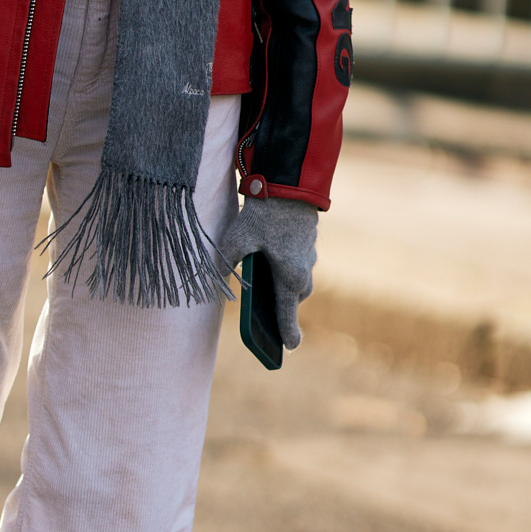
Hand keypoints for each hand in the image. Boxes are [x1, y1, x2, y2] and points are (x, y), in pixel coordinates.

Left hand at [218, 195, 317, 350]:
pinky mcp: (308, 242)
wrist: (289, 184)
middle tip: (271, 317)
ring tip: (267, 286)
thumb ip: (228, 260)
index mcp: (290, 277)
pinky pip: (298, 263)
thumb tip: (221, 274)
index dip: (287, 333)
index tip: (290, 348)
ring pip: (296, 278)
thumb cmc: (265, 215)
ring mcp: (309, 256)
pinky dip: (286, 267)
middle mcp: (304, 270)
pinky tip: (271, 259)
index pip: (287, 314)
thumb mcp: (237, 238)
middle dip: (282, 306)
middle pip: (292, 297)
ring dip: (283, 284)